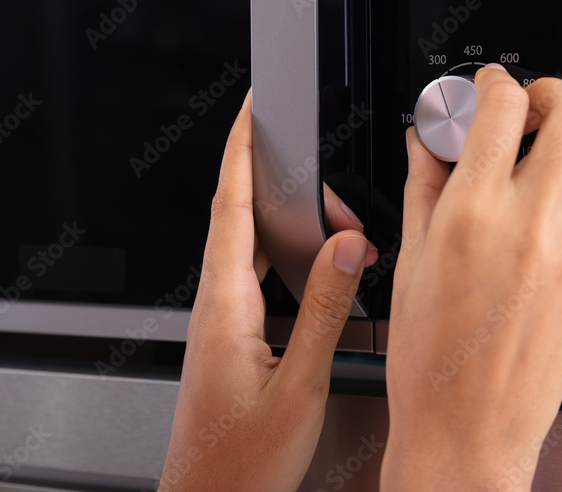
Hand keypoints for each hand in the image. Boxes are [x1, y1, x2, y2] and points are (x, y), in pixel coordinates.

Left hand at [159, 90, 377, 491]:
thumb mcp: (297, 385)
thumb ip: (325, 312)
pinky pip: (259, 278)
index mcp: (223, 306)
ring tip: (326, 210)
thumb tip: (345, 247)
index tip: (254, 106)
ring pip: (252, 248)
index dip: (240, 149)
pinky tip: (313, 266)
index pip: (229, 205)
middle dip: (279, 181)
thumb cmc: (239, 464)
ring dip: (286, 220)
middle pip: (242, 217)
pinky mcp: (234, 340)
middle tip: (320, 171)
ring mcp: (222, 324)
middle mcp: (216, 306)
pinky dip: (287, 258)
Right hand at [381, 66, 561, 491]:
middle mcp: (532, 226)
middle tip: (523, 108)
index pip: (506, 107)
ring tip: (524, 167)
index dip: (497, 82)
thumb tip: (427, 146)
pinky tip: (531, 224)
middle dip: (549, 94)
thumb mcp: (411, 264)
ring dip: (560, 146)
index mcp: (475, 215)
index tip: (487, 87)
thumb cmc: (431, 363)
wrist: (469, 433)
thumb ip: (424, 189)